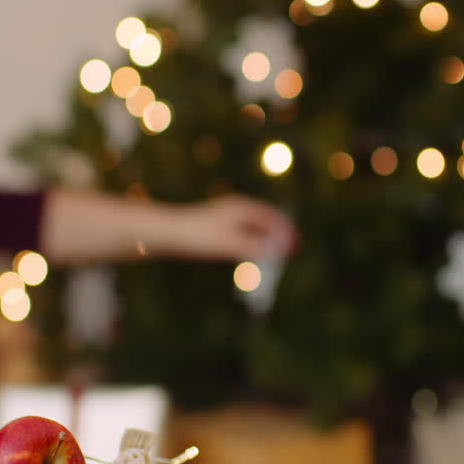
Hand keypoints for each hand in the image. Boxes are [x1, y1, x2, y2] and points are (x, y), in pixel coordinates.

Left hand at [171, 195, 296, 260]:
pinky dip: (254, 244)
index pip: (272, 218)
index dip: (286, 232)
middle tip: (292, 251)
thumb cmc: (197, 236)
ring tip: (277, 255)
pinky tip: (253, 255)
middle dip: (279, 236)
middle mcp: (236, 210)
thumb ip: (253, 246)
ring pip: (255, 229)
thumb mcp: (228, 243)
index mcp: (242, 208)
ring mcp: (227, 219)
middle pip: (266, 222)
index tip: (296, 246)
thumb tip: (278, 251)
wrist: (167, 233)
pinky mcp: (218, 229)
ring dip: (267, 241)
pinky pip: (244, 235)